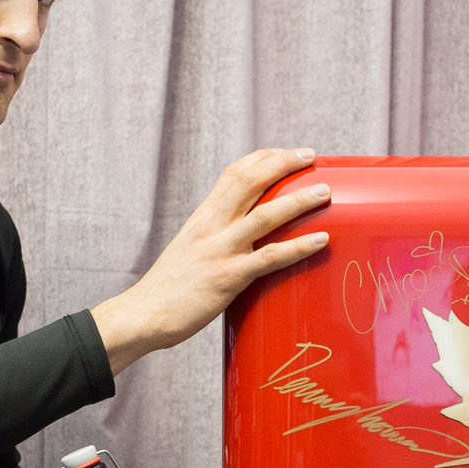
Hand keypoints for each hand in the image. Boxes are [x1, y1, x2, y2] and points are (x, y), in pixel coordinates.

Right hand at [91, 147, 330, 374]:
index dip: (264, 158)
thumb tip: (247, 236)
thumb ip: (216, 237)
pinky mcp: (228, 278)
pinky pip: (270, 258)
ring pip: (265, 215)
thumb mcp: (190, 249)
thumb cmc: (170, 287)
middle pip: (250, 180)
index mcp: (202, 216)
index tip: (287, 153)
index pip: (234, 173)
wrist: (143, 315)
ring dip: (299, 200)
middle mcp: (211, 226)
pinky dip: (299, 246)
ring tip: (325, 191)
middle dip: (284, 163)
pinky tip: (321, 240)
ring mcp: (220, 250)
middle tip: (312, 157)